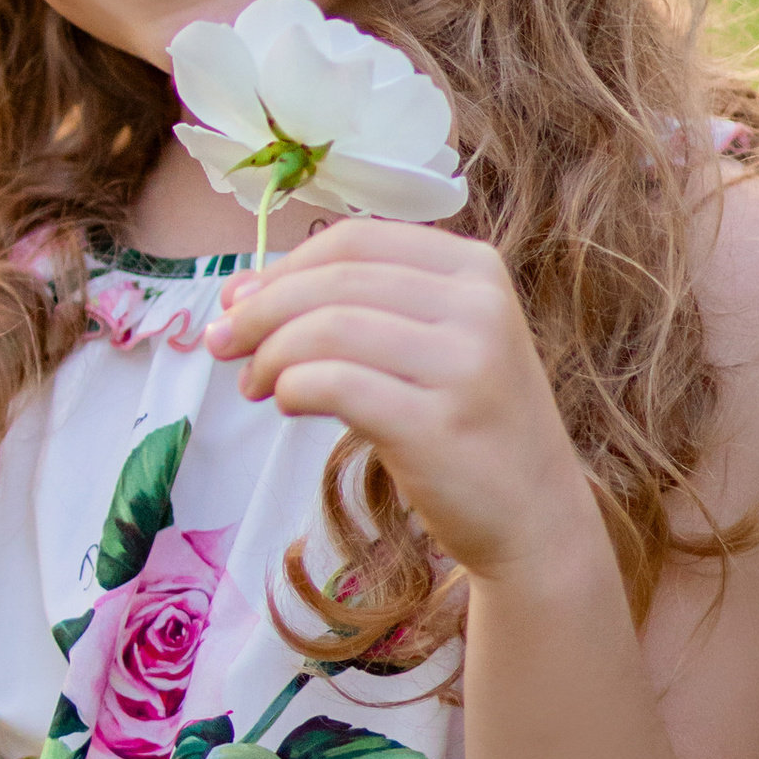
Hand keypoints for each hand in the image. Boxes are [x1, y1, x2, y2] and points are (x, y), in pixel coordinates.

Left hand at [205, 219, 600, 587]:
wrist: (535, 519)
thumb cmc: (467, 426)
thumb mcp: (436, 343)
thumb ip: (360, 308)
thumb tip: (242, 296)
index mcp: (476, 268)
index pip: (355, 240)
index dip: (283, 266)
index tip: (238, 301)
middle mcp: (478, 306)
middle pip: (334, 280)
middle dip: (260, 310)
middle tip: (223, 345)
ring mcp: (464, 365)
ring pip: (328, 329)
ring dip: (270, 355)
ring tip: (255, 385)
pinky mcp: (438, 425)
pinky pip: (334, 385)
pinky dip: (292, 388)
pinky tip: (286, 404)